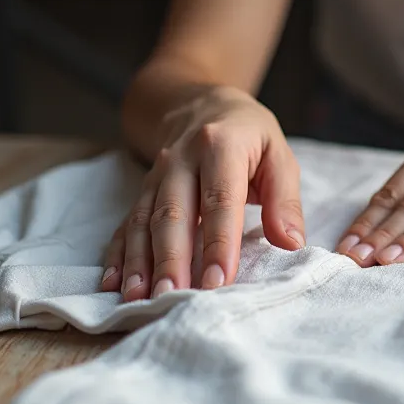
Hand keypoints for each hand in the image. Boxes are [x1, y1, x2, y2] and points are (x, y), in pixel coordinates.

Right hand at [102, 87, 305, 300]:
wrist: (201, 104)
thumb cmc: (248, 136)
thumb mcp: (278, 155)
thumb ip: (285, 200)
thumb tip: (290, 243)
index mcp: (220, 145)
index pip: (219, 200)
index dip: (218, 243)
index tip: (219, 282)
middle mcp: (180, 160)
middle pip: (173, 214)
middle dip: (171, 260)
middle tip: (172, 297)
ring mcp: (156, 176)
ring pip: (144, 221)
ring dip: (139, 263)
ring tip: (138, 299)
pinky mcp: (142, 191)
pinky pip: (127, 223)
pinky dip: (118, 254)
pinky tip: (112, 283)